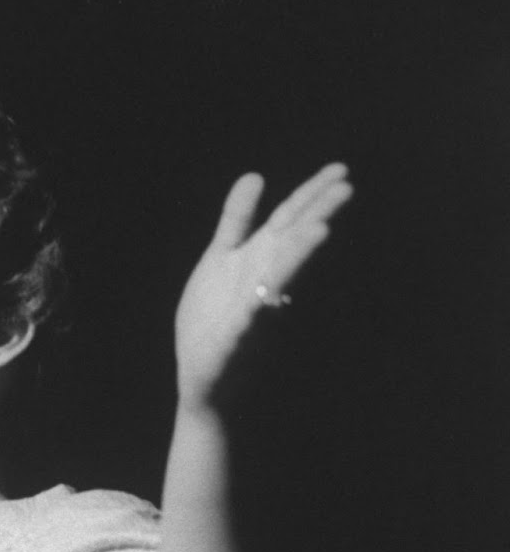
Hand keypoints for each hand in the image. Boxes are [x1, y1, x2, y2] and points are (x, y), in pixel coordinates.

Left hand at [174, 163, 352, 409]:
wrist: (205, 381)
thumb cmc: (215, 317)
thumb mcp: (221, 259)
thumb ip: (237, 219)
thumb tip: (256, 174)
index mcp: (256, 260)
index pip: (288, 222)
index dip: (311, 195)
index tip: (341, 169)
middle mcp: (260, 283)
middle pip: (290, 244)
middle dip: (314, 216)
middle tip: (346, 189)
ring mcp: (249, 314)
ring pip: (275, 282)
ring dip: (295, 257)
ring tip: (320, 231)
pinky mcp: (229, 346)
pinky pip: (240, 330)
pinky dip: (247, 318)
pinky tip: (255, 306)